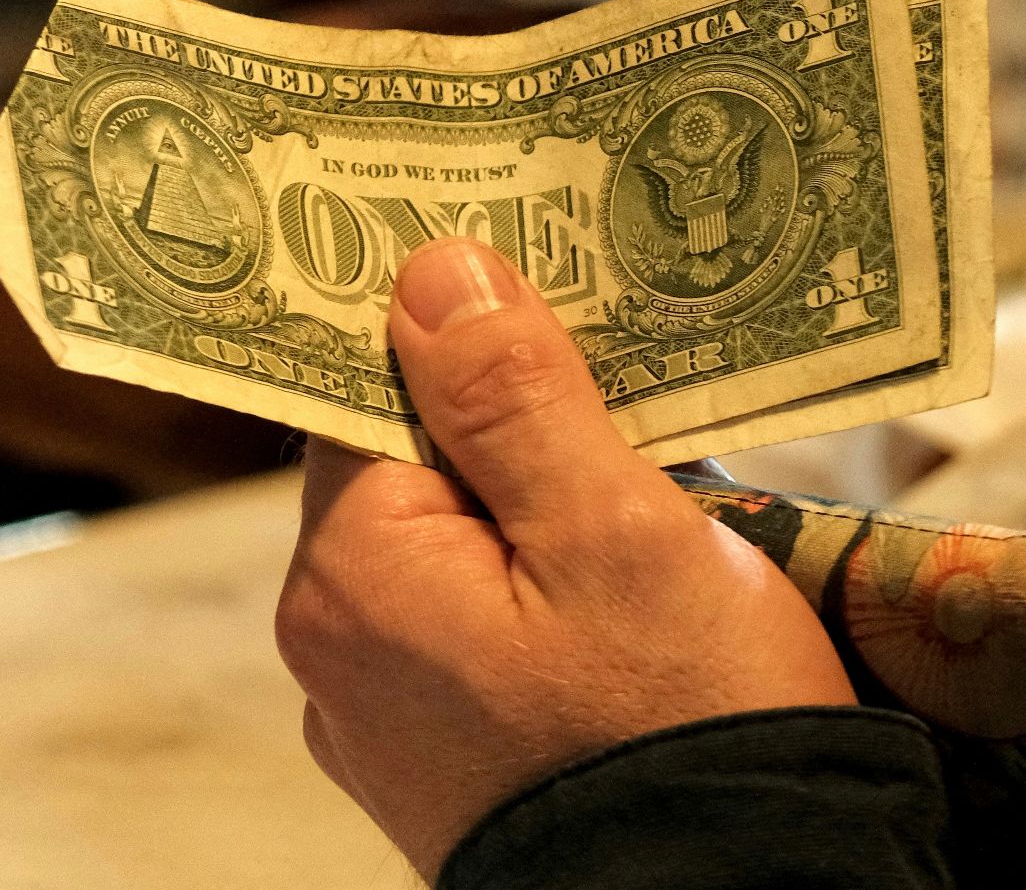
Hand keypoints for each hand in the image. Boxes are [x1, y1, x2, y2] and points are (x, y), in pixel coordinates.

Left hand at [275, 237, 854, 879]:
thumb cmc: (684, 724)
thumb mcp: (615, 533)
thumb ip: (514, 400)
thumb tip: (432, 274)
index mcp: (354, 581)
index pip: (371, 396)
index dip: (456, 328)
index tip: (541, 270)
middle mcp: (340, 653)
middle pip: (412, 469)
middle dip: (513, 413)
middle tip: (626, 370)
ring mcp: (393, 716)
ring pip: (456, 546)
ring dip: (538, 498)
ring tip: (649, 475)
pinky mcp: (455, 755)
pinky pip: (482, 622)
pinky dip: (542, 581)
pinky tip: (627, 577)